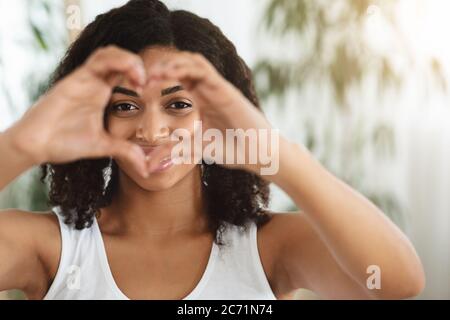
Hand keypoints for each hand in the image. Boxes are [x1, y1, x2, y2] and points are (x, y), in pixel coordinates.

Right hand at [6, 45, 150, 177]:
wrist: (37, 145)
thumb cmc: (65, 142)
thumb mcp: (102, 146)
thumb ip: (125, 152)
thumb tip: (146, 169)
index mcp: (103, 94)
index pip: (126, 74)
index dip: (144, 76)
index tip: (159, 89)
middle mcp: (96, 82)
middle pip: (121, 59)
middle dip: (140, 65)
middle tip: (155, 81)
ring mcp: (86, 78)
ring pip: (110, 54)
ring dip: (131, 60)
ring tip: (143, 79)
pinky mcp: (77, 78)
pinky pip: (99, 60)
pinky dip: (119, 61)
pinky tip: (134, 76)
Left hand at [146, 52, 276, 174]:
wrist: (260, 155)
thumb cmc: (235, 151)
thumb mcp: (196, 150)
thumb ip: (174, 152)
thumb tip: (147, 165)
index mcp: (202, 101)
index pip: (178, 80)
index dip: (158, 80)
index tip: (137, 88)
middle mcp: (208, 91)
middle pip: (183, 67)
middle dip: (160, 68)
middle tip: (139, 77)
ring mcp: (217, 88)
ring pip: (192, 63)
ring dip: (170, 63)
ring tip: (151, 72)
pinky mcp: (226, 89)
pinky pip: (204, 70)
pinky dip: (186, 67)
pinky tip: (169, 72)